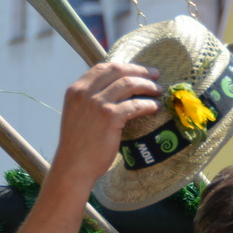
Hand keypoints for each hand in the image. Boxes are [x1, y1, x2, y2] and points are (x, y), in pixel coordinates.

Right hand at [49, 62, 163, 183]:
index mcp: (76, 90)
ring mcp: (97, 103)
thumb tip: (115, 92)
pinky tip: (155, 107)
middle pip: (118, 71)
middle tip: (156, 75)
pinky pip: (135, 104)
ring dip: (147, 85)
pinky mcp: (110, 116)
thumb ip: (91, 100)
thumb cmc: (79, 145)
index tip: (139, 70)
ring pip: (129, 84)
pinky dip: (149, 104)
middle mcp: (85, 92)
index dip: (125, 66)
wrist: (74, 165)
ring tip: (158, 90)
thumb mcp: (78, 114)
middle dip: (140, 70)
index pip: (103, 67)